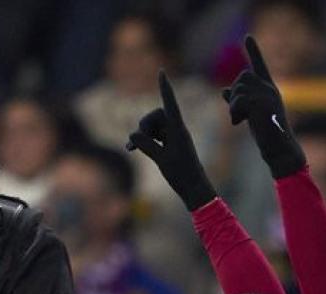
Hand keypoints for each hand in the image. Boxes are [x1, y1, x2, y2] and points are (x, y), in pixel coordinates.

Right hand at [127, 71, 217, 211]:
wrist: (193, 188)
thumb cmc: (181, 175)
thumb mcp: (161, 159)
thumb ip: (146, 145)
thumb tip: (133, 135)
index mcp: (179, 130)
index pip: (170, 104)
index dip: (165, 88)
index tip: (162, 72)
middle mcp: (176, 130)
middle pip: (156, 116)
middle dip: (144, 124)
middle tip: (137, 140)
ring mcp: (172, 137)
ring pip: (153, 126)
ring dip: (142, 134)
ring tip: (133, 148)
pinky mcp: (168, 144)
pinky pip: (153, 136)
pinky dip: (143, 140)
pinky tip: (132, 149)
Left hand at [222, 35, 305, 179]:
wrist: (278, 149)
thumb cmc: (266, 134)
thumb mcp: (251, 114)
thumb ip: (239, 101)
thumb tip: (223, 90)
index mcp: (269, 89)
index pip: (259, 66)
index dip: (253, 51)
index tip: (247, 37)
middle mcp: (269, 88)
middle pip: (242, 77)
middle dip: (235, 93)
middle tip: (238, 113)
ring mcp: (266, 95)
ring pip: (238, 89)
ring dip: (233, 106)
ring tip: (240, 120)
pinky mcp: (260, 104)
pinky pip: (237, 101)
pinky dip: (233, 112)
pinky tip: (239, 123)